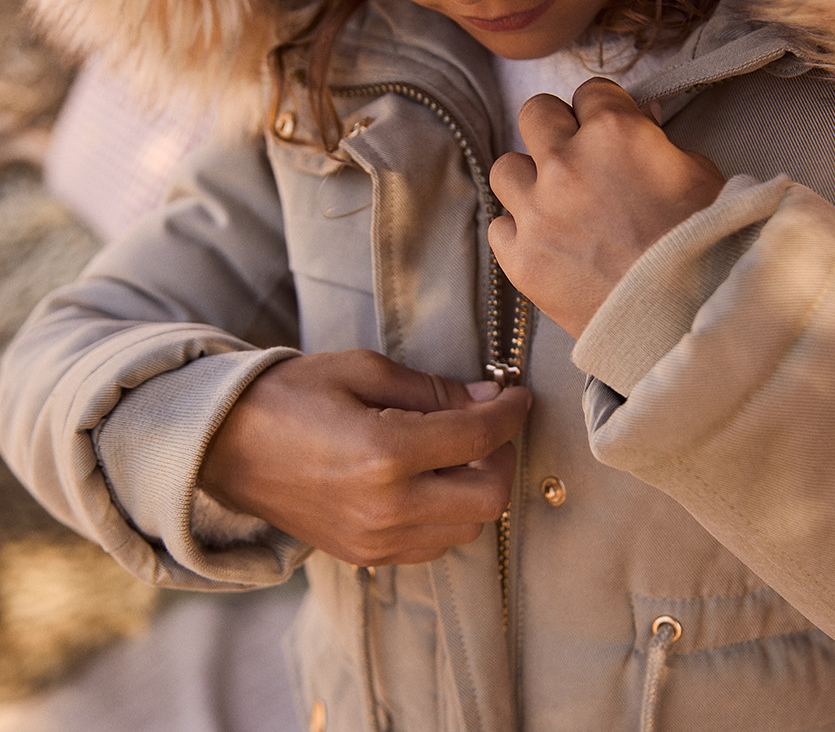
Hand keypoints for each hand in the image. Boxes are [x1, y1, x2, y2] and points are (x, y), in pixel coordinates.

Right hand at [199, 349, 530, 565]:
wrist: (224, 446)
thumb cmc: (289, 396)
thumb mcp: (362, 370)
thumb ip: (432, 389)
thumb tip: (487, 399)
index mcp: (385, 454)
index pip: (478, 438)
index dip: (509, 413)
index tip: (518, 395)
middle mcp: (387, 508)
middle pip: (488, 498)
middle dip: (503, 457)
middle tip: (490, 426)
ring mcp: (375, 541)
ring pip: (467, 529)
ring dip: (477, 489)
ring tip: (458, 453)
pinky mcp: (363, 556)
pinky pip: (432, 546)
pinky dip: (447, 515)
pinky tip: (430, 483)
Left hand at [488, 77, 724, 337]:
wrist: (684, 321)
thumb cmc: (705, 247)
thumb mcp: (698, 177)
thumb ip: (659, 141)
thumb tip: (640, 115)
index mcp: (615, 133)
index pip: (589, 91)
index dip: (601, 111)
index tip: (607, 131)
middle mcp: (566, 163)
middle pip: (534, 114)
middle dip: (554, 129)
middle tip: (573, 156)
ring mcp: (537, 211)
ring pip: (504, 168)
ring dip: (527, 179)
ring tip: (552, 203)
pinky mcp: (520, 258)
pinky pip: (498, 226)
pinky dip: (517, 231)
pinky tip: (543, 242)